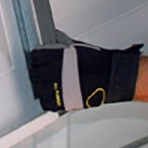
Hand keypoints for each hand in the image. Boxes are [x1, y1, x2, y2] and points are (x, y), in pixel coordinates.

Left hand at [28, 35, 142, 112]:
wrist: (111, 76)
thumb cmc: (99, 62)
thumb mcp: (77, 48)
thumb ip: (62, 47)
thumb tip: (54, 43)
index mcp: (59, 58)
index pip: (36, 57)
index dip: (36, 58)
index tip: (38, 60)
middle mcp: (57, 73)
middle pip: (35, 75)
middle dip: (36, 74)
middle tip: (39, 74)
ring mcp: (60, 89)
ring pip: (39, 91)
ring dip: (40, 88)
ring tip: (45, 86)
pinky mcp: (65, 102)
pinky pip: (48, 104)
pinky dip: (48, 101)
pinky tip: (51, 96)